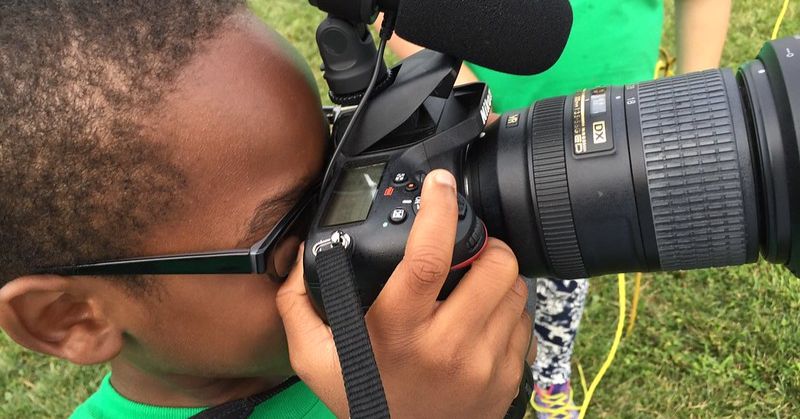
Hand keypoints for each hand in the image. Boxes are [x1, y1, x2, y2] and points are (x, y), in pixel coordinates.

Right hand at [277, 169, 532, 417]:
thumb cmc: (362, 399)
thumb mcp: (313, 357)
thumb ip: (299, 303)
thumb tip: (300, 256)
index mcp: (397, 330)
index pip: (428, 256)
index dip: (439, 208)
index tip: (440, 183)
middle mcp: (446, 347)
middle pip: (495, 266)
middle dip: (487, 245)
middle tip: (469, 248)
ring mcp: (483, 365)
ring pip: (515, 290)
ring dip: (498, 276)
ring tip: (474, 284)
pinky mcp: (507, 379)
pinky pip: (525, 323)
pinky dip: (508, 310)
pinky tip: (483, 318)